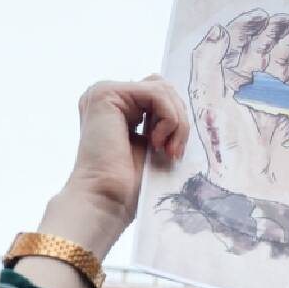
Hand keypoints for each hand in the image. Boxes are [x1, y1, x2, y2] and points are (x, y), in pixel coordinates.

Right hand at [46, 75, 188, 256]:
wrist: (105, 199)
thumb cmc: (129, 184)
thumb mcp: (153, 146)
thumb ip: (163, 123)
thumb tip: (185, 110)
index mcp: (115, 108)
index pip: (159, 95)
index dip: (175, 121)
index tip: (173, 152)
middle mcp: (107, 96)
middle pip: (163, 88)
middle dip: (179, 121)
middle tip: (173, 152)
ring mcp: (103, 92)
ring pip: (163, 89)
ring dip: (176, 123)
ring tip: (166, 150)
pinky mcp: (107, 94)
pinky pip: (157, 93)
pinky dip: (168, 119)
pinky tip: (156, 143)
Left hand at [189, 10, 288, 206]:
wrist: (261, 188)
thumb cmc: (231, 150)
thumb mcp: (209, 104)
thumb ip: (207, 63)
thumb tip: (219, 31)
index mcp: (232, 89)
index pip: (241, 50)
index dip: (249, 30)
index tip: (260, 17)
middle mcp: (257, 95)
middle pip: (268, 53)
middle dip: (277, 33)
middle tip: (286, 20)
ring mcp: (282, 105)